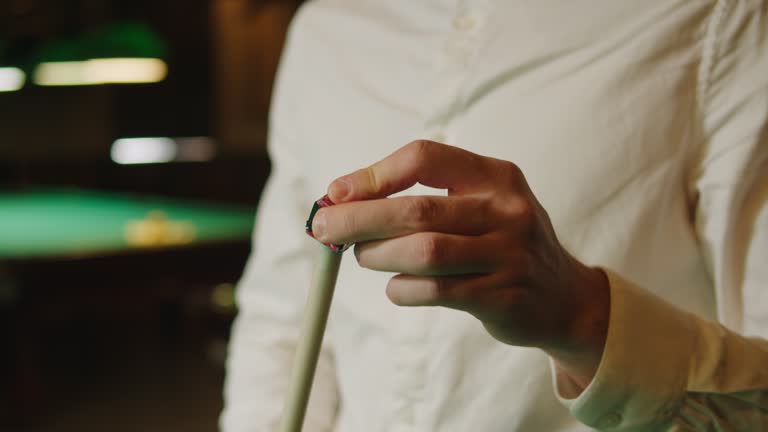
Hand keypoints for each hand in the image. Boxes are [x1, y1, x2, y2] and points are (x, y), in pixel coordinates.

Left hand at [312, 140, 609, 388]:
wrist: (563, 297)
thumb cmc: (501, 244)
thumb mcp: (479, 206)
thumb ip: (422, 197)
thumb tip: (341, 199)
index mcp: (497, 176)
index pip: (424, 157)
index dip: (373, 175)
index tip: (335, 193)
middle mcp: (507, 210)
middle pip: (416, 210)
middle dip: (358, 219)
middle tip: (323, 228)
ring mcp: (509, 255)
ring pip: (423, 253)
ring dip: (378, 255)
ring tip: (363, 257)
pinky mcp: (503, 297)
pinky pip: (434, 291)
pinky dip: (402, 289)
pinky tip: (396, 287)